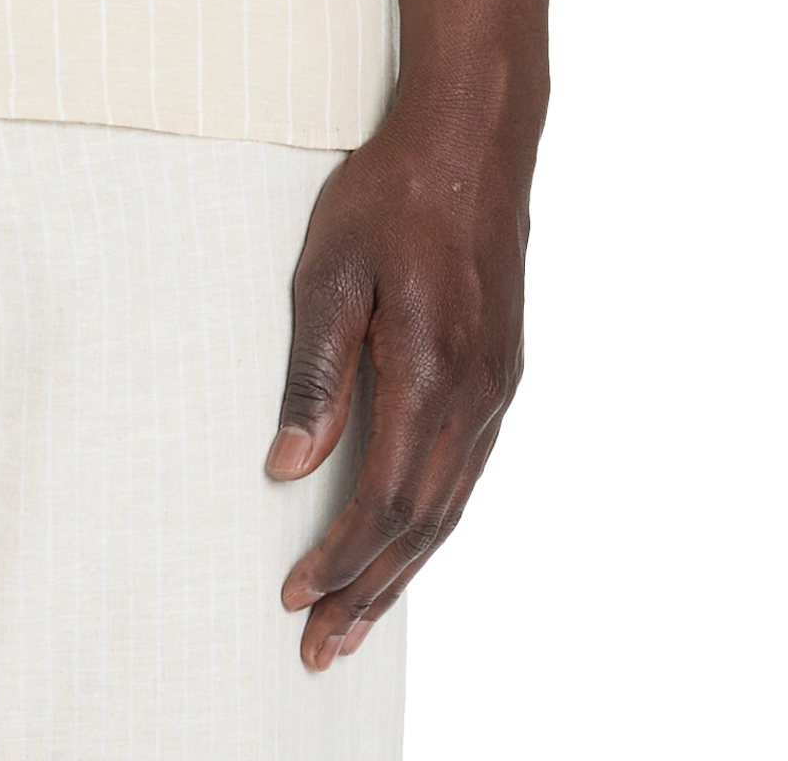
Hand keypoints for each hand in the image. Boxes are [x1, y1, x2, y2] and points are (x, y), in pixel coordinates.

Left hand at [265, 91, 531, 669]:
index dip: (339, 558)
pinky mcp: (501, 372)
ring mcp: (496, 387)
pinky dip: (431, 523)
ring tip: (355, 619)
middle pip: (423, 525)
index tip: (293, 597)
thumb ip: (314, 374)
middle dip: (368, 593)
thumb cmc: (392, 193)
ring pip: (450, 508)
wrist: (475, 137)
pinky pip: (466, 473)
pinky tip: (404, 543)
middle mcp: (475, 395)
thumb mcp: (329, 270)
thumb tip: (287, 467)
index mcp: (429, 371)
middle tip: (319, 649)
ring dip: (401, 570)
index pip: (384, 500)